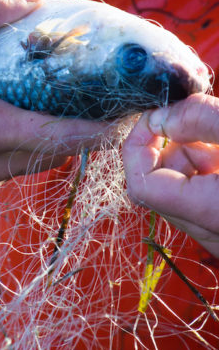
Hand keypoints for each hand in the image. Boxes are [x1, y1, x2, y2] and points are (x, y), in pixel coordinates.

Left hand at [123, 94, 218, 256]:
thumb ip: (201, 120)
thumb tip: (159, 117)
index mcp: (213, 214)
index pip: (140, 185)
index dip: (138, 145)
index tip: (157, 116)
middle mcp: (211, 233)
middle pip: (158, 182)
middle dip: (173, 145)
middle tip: (205, 125)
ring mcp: (218, 232)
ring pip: (180, 185)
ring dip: (195, 153)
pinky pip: (201, 191)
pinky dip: (208, 165)